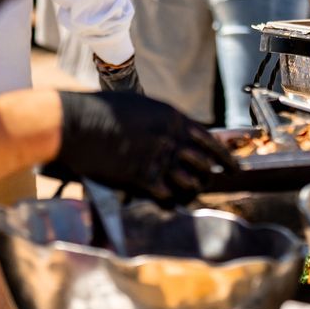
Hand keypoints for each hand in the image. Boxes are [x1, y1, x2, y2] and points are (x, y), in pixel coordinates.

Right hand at [48, 92, 230, 204]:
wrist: (76, 123)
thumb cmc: (101, 111)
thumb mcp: (140, 107)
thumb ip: (162, 121)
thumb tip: (177, 132)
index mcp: (172, 118)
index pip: (210, 140)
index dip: (225, 157)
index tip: (233, 167)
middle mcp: (170, 138)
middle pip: (203, 163)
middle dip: (207, 175)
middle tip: (207, 182)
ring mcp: (157, 158)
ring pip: (189, 182)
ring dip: (190, 190)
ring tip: (189, 194)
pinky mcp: (140, 177)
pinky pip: (166, 194)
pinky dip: (168, 200)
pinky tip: (167, 201)